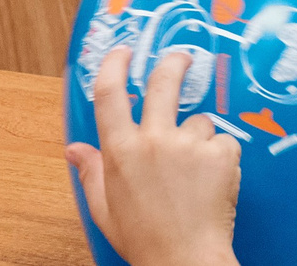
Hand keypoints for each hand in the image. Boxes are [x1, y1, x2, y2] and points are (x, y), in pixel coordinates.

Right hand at [66, 47, 241, 265]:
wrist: (184, 260)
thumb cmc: (144, 238)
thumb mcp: (105, 208)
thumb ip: (91, 171)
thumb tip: (74, 148)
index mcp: (120, 152)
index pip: (109, 93)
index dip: (114, 64)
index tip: (122, 51)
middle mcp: (153, 140)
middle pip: (164, 81)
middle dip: (173, 63)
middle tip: (181, 59)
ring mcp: (188, 144)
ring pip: (199, 121)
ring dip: (198, 139)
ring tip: (194, 177)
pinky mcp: (220, 152)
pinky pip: (222, 142)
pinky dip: (220, 158)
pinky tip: (212, 184)